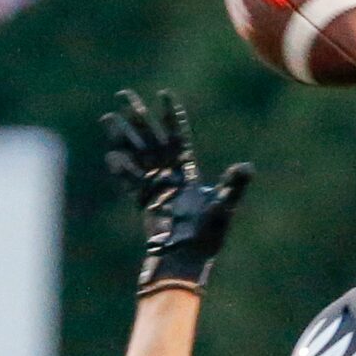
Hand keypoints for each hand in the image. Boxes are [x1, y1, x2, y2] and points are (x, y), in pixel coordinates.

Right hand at [102, 89, 252, 295]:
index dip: (170, 117)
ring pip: (135, 156)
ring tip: (108, 117)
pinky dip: (122, 170)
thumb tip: (247, 167)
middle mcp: (168, 177)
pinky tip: (111, 155)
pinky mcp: (143, 204)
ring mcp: (154, 189)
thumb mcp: (223, 206)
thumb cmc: (207, 237)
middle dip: (138, 118)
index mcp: (187, 173)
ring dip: (123, 137)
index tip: (163, 94)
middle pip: (150, 140)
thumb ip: (233, 186)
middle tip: (124, 95)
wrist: (186, 261)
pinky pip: (130, 183)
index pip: (176, 137)